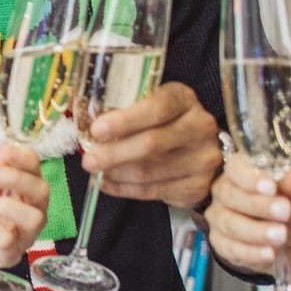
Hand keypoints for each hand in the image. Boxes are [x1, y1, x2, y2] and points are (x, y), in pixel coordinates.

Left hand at [0, 144, 52, 279]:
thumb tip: (9, 149)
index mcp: (23, 190)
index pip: (36, 171)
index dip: (26, 159)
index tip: (9, 151)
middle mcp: (30, 211)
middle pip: (42, 192)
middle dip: (17, 179)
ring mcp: (23, 234)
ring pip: (34, 218)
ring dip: (7, 206)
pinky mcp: (10, 254)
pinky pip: (11, 241)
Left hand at [78, 82, 223, 209]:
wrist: (198, 150)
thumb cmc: (162, 123)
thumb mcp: (147, 106)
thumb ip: (123, 111)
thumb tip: (88, 126)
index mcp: (184, 100)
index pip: (157, 108)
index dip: (125, 121)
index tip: (97, 130)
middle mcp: (200, 127)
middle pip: (152, 143)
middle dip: (114, 154)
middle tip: (88, 160)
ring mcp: (202, 159)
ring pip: (150, 171)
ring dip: (116, 174)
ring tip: (96, 172)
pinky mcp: (196, 186)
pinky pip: (153, 191)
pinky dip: (124, 189)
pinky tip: (108, 183)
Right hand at [205, 156, 290, 290]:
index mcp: (245, 173)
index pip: (236, 168)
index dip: (250, 177)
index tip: (271, 187)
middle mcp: (228, 193)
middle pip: (230, 196)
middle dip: (257, 205)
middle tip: (284, 211)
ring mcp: (222, 219)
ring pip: (228, 223)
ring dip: (256, 231)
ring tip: (281, 236)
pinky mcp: (224, 245)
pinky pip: (230, 249)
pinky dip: (251, 253)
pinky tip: (269, 253)